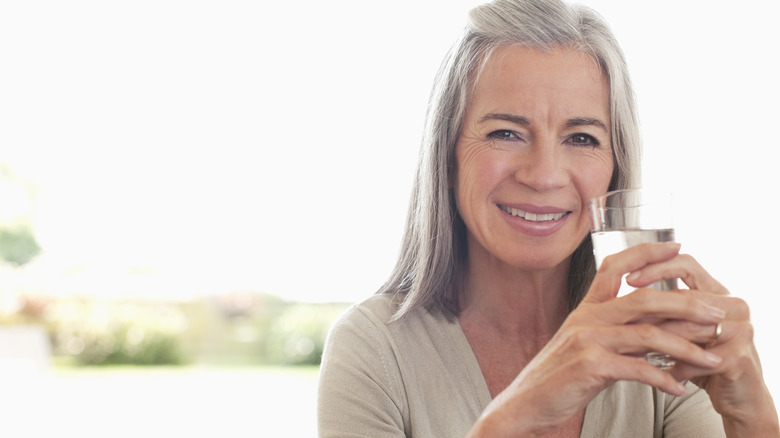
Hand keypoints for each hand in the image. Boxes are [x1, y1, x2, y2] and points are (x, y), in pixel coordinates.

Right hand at [474, 242, 724, 435]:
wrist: (526, 402)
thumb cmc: (558, 377)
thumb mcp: (586, 347)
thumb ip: (618, 334)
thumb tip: (655, 331)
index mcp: (586, 308)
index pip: (615, 266)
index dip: (646, 252)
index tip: (676, 246)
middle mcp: (587, 318)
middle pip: (643, 297)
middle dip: (687, 303)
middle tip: (718, 311)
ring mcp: (587, 340)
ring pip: (648, 334)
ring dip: (687, 347)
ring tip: (712, 358)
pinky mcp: (590, 366)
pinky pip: (638, 369)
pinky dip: (663, 379)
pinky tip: (679, 388)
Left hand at [625, 253, 779, 435]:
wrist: (738, 396)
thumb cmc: (704, 359)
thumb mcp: (682, 329)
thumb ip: (664, 308)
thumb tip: (622, 291)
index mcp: (717, 292)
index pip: (686, 264)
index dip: (657, 267)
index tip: (629, 279)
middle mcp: (733, 305)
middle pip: (685, 297)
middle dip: (650, 309)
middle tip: (623, 316)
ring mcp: (741, 330)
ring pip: (688, 328)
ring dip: (658, 340)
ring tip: (632, 347)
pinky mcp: (740, 357)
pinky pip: (697, 359)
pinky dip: (675, 368)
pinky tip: (659, 374)